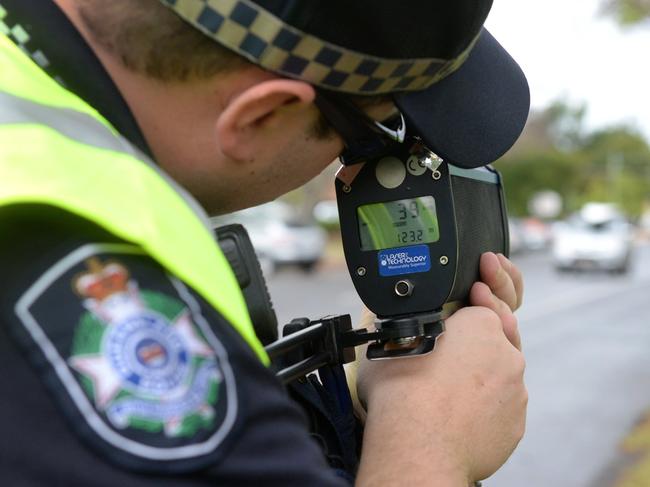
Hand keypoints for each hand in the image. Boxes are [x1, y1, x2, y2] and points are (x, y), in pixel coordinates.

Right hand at [355, 253, 526, 484]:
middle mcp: (506, 354)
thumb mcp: (390, 338)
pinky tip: (458, 415)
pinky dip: (485, 409)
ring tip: (449, 391)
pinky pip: (500, 409)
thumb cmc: (400, 390)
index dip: (468, 310)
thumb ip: (406, 327)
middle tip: (450, 354)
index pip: (484, 306)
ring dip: (481, 379)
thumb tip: (392, 326)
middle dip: (477, 345)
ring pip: (500, 377)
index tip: (456, 315)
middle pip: (498, 340)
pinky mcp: (514, 425)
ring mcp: (514, 392)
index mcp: (481, 324)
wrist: (416, 443)